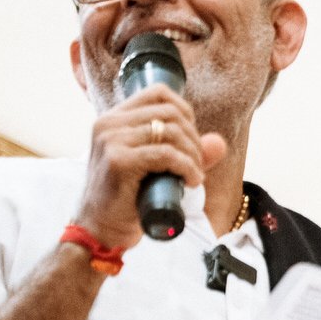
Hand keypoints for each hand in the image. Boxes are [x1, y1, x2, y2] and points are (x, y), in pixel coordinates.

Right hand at [72, 84, 227, 248]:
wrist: (101, 227)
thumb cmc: (129, 197)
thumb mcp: (159, 168)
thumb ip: (187, 152)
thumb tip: (219, 143)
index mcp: (114, 118)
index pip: (158, 93)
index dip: (185, 112)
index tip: (192, 139)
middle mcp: (108, 123)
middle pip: (169, 112)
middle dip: (193, 138)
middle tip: (197, 163)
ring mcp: (111, 140)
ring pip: (171, 132)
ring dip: (193, 155)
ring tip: (194, 175)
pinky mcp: (118, 161)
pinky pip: (166, 154)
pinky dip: (187, 167)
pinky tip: (191, 181)